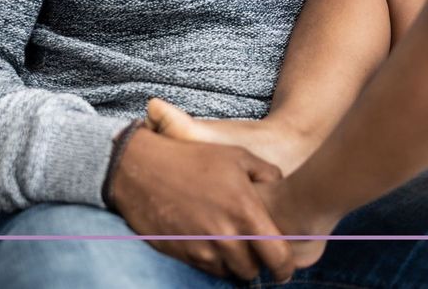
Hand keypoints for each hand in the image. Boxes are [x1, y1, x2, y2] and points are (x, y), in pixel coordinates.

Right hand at [109, 127, 295, 281]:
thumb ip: (267, 174)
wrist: (142, 169)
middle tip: (254, 250)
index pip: (277, 256)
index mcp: (245, 211)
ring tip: (231, 242)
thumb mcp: (236, 156)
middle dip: (257, 263)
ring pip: (230, 272)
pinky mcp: (183, 254)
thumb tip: (282, 188)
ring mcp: (202, 248)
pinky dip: (214, 260)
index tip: (284, 268)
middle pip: (252, 270)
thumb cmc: (193, 159)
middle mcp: (225, 235)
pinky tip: (210, 240)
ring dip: (234, 263)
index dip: (285, 267)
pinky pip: (207, 268)